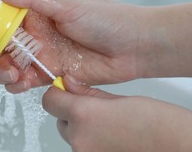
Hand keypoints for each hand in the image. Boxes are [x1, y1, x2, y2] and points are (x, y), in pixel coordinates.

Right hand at [0, 0, 150, 92]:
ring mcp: (41, 55)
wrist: (134, 46)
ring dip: (1, 71)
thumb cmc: (107, 19)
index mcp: (34, 13)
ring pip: (7, 66)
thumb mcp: (67, 4)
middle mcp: (34, 34)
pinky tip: (23, 82)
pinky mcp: (50, 74)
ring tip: (11, 72)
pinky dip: (18, 84)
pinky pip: (25, 82)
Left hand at [43, 75, 191, 151]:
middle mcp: (79, 138)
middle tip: (94, 109)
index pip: (49, 100)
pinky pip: (83, 148)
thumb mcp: (120, 98)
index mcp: (83, 115)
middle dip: (71, 112)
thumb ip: (87, 92)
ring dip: (82, 129)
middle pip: (59, 121)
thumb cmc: (158, 123)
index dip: (58, 93)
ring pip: (71, 136)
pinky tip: (111, 137)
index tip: (66, 90)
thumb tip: (68, 83)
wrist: (178, 148)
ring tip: (108, 125)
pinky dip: (91, 141)